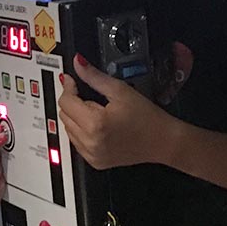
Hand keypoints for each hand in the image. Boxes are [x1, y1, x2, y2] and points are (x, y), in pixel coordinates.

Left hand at [58, 55, 178, 169]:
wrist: (162, 141)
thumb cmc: (146, 118)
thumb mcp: (120, 91)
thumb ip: (94, 77)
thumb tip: (78, 64)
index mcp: (95, 123)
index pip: (66, 101)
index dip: (69, 87)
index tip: (73, 80)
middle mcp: (90, 142)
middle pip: (64, 115)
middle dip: (73, 102)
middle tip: (91, 98)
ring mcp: (91, 154)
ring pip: (68, 129)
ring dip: (75, 117)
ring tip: (98, 112)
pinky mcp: (94, 161)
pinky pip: (76, 143)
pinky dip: (81, 132)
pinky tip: (98, 126)